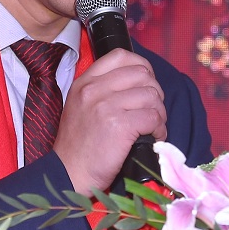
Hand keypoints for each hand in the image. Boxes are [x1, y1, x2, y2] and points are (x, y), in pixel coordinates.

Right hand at [54, 49, 166, 194]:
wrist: (69, 173)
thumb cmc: (78, 145)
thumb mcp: (79, 106)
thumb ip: (101, 89)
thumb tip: (138, 83)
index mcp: (85, 82)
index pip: (121, 56)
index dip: (142, 67)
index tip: (146, 83)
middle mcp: (94, 90)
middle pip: (142, 74)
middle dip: (155, 92)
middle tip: (152, 110)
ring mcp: (107, 106)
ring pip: (151, 96)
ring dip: (159, 113)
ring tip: (154, 126)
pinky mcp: (120, 126)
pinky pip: (153, 117)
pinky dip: (159, 128)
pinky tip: (154, 137)